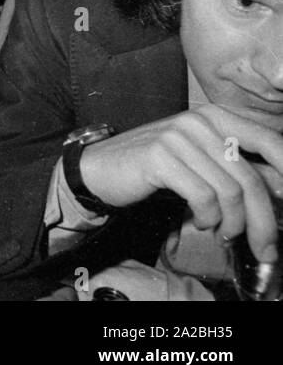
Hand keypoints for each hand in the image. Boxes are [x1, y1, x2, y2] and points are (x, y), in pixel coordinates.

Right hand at [77, 105, 282, 263]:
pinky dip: (207, 217)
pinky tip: (202, 222)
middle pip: (251, 177)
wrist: (100, 168)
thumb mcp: (202, 163)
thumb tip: (282, 187)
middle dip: (264, 220)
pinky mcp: (159, 156)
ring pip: (230, 191)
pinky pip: (202, 196)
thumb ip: (239, 169)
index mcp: (216, 116)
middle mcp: (200, 121)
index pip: (270, 140)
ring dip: (233, 223)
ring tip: (224, 233)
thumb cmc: (155, 166)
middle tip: (266, 248)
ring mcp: (178, 137)